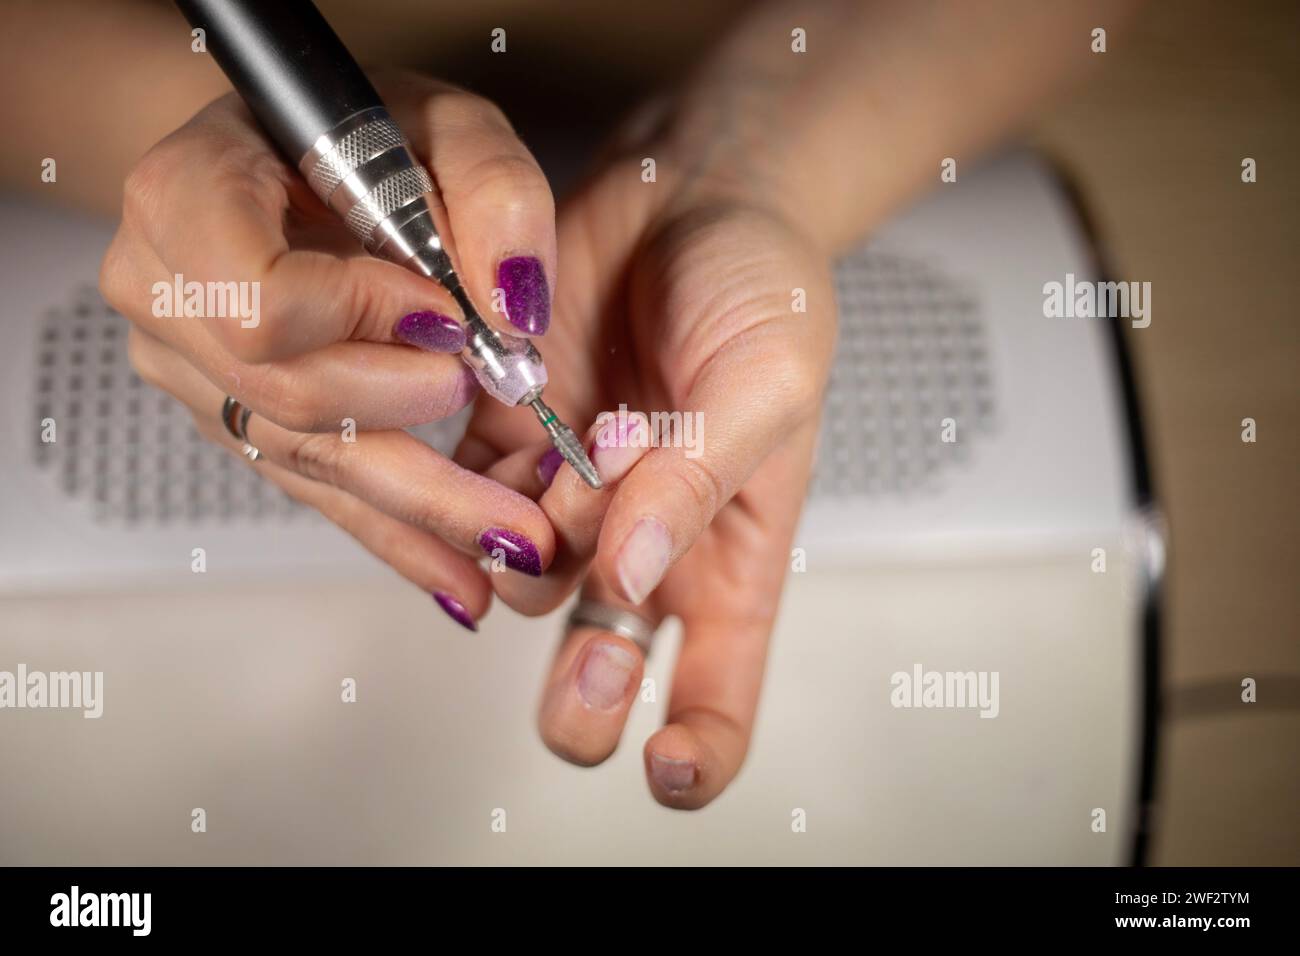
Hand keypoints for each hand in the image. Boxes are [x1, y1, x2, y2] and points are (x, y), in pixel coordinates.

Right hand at [102, 72, 563, 625]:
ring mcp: (192, 370)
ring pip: (309, 464)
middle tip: (512, 445)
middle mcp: (167, 293)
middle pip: (289, 402)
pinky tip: (457, 575)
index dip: (365, 322)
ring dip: (423, 512)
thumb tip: (516, 309)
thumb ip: (493, 191)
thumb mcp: (442, 120)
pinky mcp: (236, 420)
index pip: (262, 303)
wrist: (286, 157)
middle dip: (417, 433)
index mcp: (191, 197)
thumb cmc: (353, 132)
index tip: (447, 319)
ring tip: (515, 546)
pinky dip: (396, 534)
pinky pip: (316, 490)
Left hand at [467, 142, 837, 807]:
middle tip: (587, 674)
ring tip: (587, 452)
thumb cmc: (764, 289)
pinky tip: (531, 423)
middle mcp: (647, 545)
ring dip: (539, 544)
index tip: (670, 766)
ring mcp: (576, 499)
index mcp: (731, 554)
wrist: (689, 192)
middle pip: (602, 672)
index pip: (719, 693)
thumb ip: (699, 485)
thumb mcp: (764, 384)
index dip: (698, 752)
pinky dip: (485, 482)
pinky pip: (473, 502)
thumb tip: (633, 576)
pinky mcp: (511, 445)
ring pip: (527, 583)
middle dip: (585, 696)